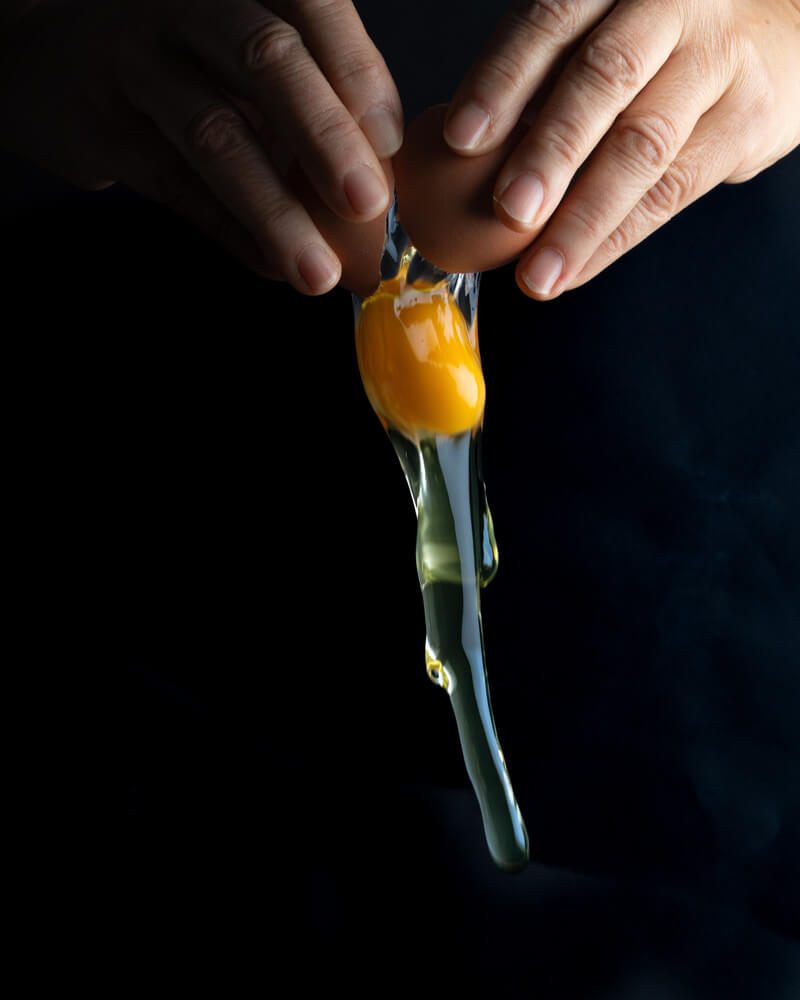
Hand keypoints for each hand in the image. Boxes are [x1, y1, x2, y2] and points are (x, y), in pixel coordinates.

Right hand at [0, 0, 402, 293]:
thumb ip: (307, 92)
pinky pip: (176, 187)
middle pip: (266, 58)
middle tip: (368, 203)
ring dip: (274, 210)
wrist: (49, 58)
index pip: (310, 5)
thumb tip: (385, 174)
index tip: (391, 142)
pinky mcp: (100, 125)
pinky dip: (230, 233)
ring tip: (317, 272)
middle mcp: (186, 6)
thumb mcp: (240, 49)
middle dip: (324, 135)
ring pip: (215, 132)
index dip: (356, 70)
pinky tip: (268, 265)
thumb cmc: (179, 57)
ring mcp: (135, 60)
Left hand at [443, 0, 799, 298]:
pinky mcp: (749, 117)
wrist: (780, 28)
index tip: (460, 140)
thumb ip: (552, 78)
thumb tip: (466, 157)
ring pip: (644, 145)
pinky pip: (675, 189)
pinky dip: (617, 236)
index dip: (502, 80)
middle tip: (508, 211)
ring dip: (583, 219)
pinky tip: (575, 269)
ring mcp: (717, 60)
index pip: (550, 22)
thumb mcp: (607, 32)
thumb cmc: (664, 40)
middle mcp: (670, 7)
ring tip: (539, 275)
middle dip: (550, 152)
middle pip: (604, 78)